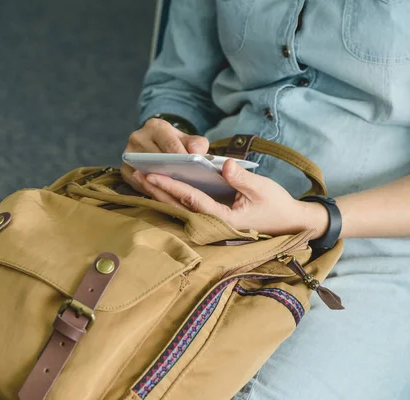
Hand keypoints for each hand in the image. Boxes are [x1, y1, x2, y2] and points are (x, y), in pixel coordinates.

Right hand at [121, 118, 208, 193]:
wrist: (155, 147)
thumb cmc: (175, 146)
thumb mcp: (188, 141)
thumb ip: (197, 144)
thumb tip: (196, 153)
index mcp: (155, 126)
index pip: (170, 144)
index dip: (183, 158)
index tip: (193, 170)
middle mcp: (138, 137)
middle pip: (158, 159)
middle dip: (173, 172)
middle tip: (188, 184)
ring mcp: (128, 154)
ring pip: (148, 173)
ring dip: (163, 183)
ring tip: (178, 190)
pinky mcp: (124, 170)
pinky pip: (141, 184)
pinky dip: (154, 190)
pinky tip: (165, 193)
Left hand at [132, 158, 328, 237]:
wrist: (289, 223)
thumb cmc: (277, 206)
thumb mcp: (263, 189)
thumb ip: (242, 178)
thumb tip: (224, 163)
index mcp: (224, 218)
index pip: (191, 199)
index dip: (171, 187)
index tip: (153, 176)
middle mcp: (213, 221)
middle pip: (179, 205)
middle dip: (157, 190)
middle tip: (137, 174)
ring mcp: (212, 220)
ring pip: (181, 206)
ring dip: (161, 193)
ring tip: (142, 178)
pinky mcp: (214, 215)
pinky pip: (189, 205)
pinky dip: (173, 195)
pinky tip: (161, 184)